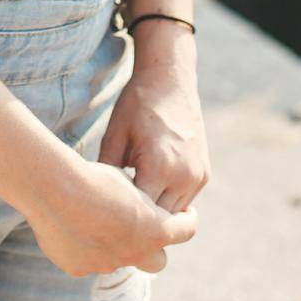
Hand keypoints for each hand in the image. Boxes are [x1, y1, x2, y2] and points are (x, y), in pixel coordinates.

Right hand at [26, 153, 196, 278]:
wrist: (55, 189)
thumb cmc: (93, 177)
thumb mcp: (123, 180)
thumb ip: (135, 200)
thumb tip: (133, 204)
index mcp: (154, 229)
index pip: (186, 230)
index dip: (187, 220)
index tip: (184, 213)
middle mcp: (134, 254)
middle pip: (157, 261)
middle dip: (153, 247)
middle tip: (141, 227)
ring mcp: (106, 264)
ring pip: (117, 259)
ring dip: (113, 245)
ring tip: (94, 217)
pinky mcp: (78, 268)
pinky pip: (86, 260)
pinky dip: (83, 247)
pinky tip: (69, 224)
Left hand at [98, 53, 210, 212]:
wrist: (169, 80)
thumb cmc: (137, 106)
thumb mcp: (114, 136)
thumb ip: (108, 173)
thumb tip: (96, 201)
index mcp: (159, 168)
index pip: (140, 215)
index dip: (121, 218)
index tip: (105, 216)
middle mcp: (184, 176)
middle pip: (159, 220)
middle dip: (139, 220)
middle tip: (115, 216)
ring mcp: (198, 176)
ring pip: (173, 214)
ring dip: (155, 212)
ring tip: (132, 201)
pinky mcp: (204, 174)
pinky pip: (184, 200)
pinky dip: (168, 199)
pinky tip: (149, 187)